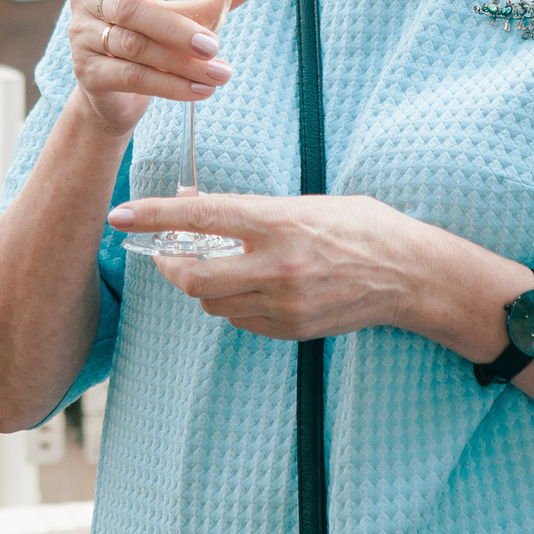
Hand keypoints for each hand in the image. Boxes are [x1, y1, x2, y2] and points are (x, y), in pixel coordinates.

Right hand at [65, 0, 260, 135]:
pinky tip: (201, 90)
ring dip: (182, 63)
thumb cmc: (151, 37)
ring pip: (134, 46)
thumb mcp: (181, 13)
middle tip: (213, 45)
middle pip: (128, 6)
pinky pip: (131, 76)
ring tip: (219, 73)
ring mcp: (83, 35)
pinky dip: (171, 86)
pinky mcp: (87, 72)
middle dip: (175, 27)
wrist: (116, 92)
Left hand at [110, 192, 466, 342]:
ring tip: (222, 266)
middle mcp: (276, 266)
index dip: (154, 216)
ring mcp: (284, 304)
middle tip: (169, 255)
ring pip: (213, 302)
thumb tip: (195, 206)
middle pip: (193, 278)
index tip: (122, 215)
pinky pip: (240, 321)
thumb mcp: (304, 203)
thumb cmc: (361, 226)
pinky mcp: (291, 329)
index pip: (200, 217)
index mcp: (278, 222)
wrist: (410, 275)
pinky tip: (252, 288)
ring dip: (204, 286)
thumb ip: (250, 209)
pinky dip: (233, 305)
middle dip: (172, 267)